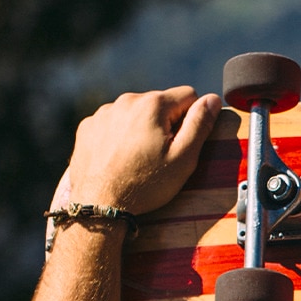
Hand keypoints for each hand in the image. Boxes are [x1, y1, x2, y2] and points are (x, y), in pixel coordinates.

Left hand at [66, 87, 221, 213]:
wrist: (101, 205)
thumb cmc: (146, 183)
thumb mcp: (184, 157)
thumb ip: (200, 123)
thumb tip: (212, 99)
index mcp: (153, 105)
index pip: (188, 95)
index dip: (192, 119)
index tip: (182, 142)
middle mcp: (126, 101)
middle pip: (160, 103)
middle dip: (166, 123)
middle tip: (161, 154)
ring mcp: (104, 113)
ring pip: (136, 112)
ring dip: (142, 128)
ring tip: (140, 157)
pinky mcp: (88, 126)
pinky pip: (113, 122)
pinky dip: (120, 134)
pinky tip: (120, 157)